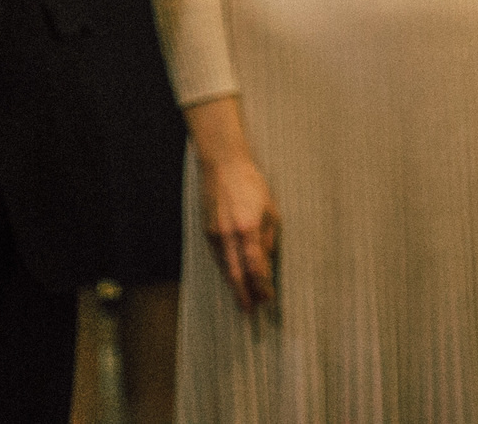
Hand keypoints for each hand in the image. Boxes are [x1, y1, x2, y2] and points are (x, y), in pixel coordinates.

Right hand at [186, 98, 278, 311]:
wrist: (223, 166)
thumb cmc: (251, 185)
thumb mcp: (270, 210)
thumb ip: (268, 238)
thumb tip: (267, 263)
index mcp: (248, 228)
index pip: (255, 267)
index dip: (261, 286)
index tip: (268, 298)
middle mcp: (229, 235)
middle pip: (236, 275)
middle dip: (244, 295)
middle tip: (252, 310)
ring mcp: (215, 235)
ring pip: (225, 269)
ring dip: (235, 286)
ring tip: (245, 300)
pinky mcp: (207, 233)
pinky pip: (219, 259)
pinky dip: (227, 272)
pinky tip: (235, 279)